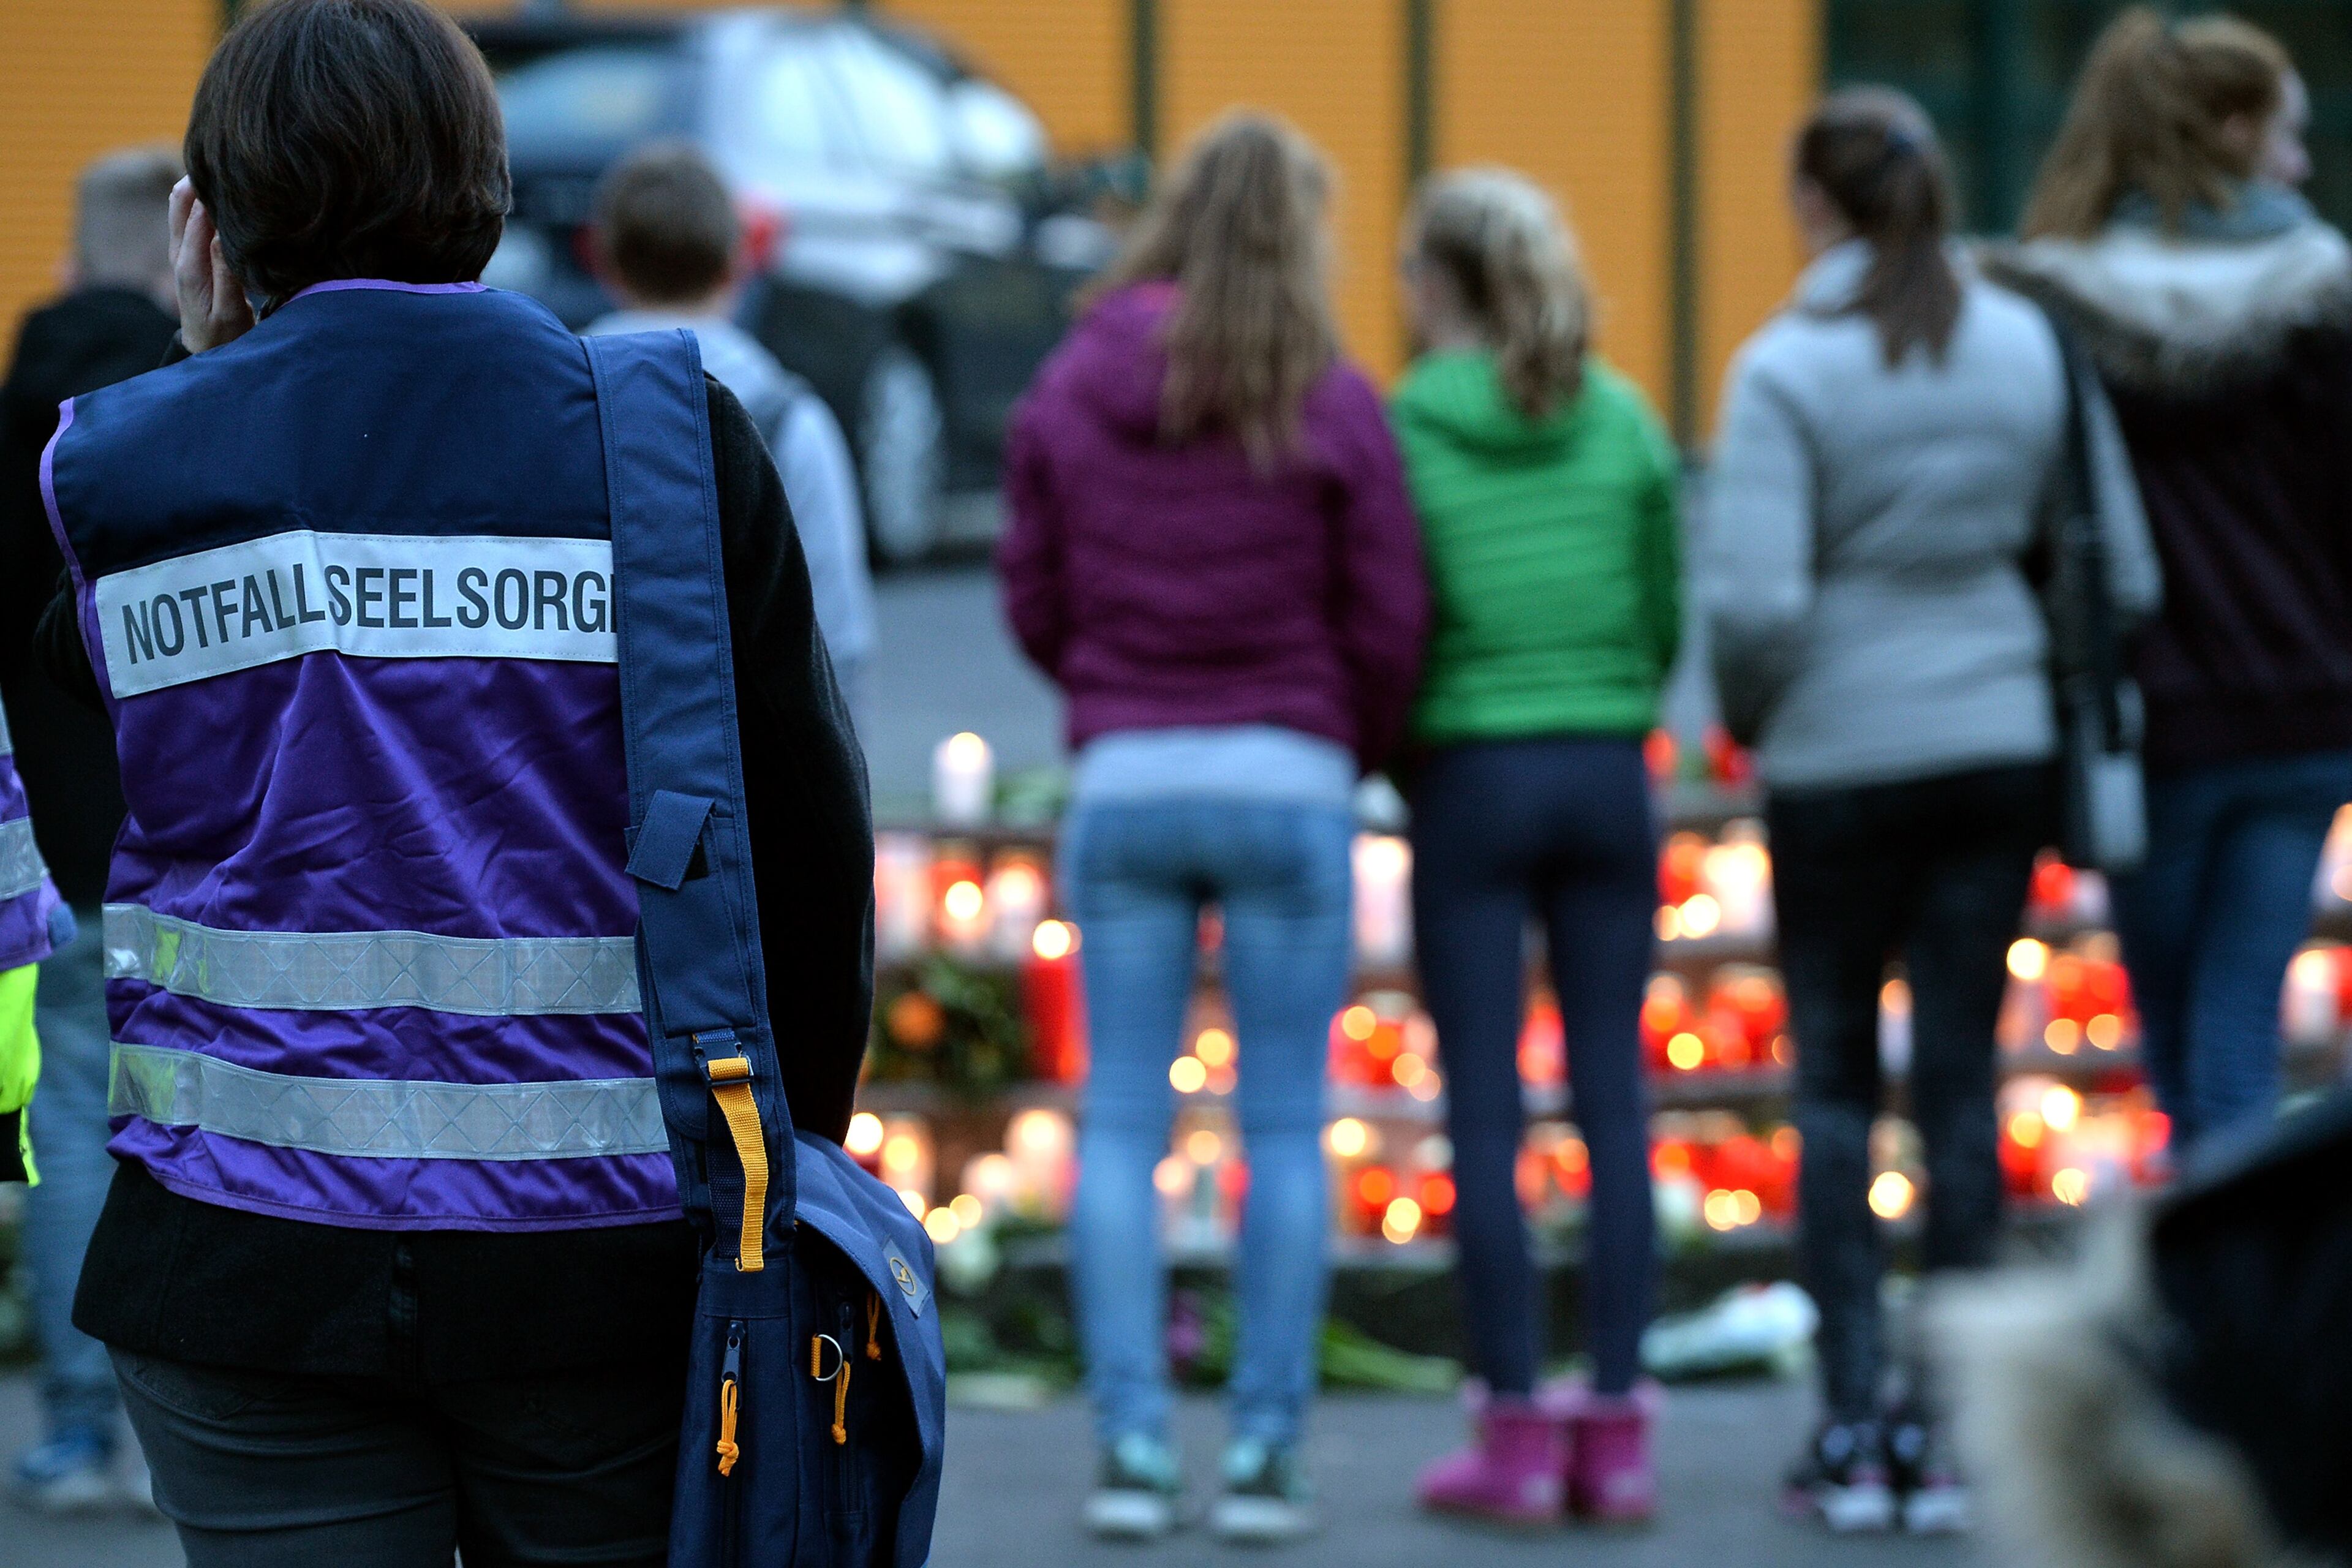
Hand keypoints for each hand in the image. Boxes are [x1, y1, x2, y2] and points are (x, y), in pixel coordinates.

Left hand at [168, 178, 254, 352]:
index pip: (198, 214)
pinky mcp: (186, 249)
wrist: (205, 348)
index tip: (238, 170)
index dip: (215, 190)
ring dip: (199, 184)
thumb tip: (224, 235)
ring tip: (224, 165)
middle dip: (201, 177)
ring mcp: (179, 248)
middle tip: (230, 157)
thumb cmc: (224, 334)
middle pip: (181, 199)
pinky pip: (188, 212)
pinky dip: (201, 197)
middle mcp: (179, 251)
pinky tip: (219, 189)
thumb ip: (226, 274)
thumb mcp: (230, 311)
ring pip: (181, 201)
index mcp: (189, 265)